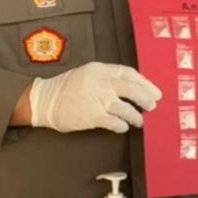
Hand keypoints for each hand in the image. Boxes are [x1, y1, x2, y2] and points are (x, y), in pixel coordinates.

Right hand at [30, 62, 160, 133]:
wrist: (43, 100)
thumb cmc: (66, 88)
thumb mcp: (87, 74)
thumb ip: (107, 78)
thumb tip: (133, 88)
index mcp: (99, 70)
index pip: (129, 73)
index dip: (145, 83)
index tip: (155, 92)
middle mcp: (99, 83)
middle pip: (131, 89)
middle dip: (146, 98)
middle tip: (153, 105)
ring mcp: (95, 99)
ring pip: (125, 108)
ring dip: (136, 115)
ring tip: (139, 120)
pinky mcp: (91, 116)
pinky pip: (114, 122)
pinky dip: (121, 126)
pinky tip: (123, 127)